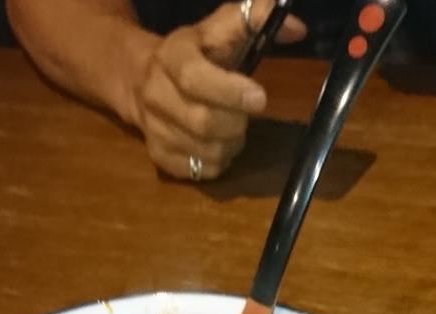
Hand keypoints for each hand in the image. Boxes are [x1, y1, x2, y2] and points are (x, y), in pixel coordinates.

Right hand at [132, 1, 305, 179]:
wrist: (139, 81)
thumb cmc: (194, 54)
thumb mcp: (218, 29)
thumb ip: (255, 20)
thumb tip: (297, 29)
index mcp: (171, 57)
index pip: (195, 78)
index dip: (230, 92)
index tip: (260, 99)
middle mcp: (155, 94)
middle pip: (203, 122)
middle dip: (235, 122)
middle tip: (245, 114)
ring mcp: (154, 130)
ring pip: (207, 151)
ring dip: (231, 144)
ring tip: (231, 127)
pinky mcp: (159, 157)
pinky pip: (201, 171)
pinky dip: (218, 161)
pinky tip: (217, 143)